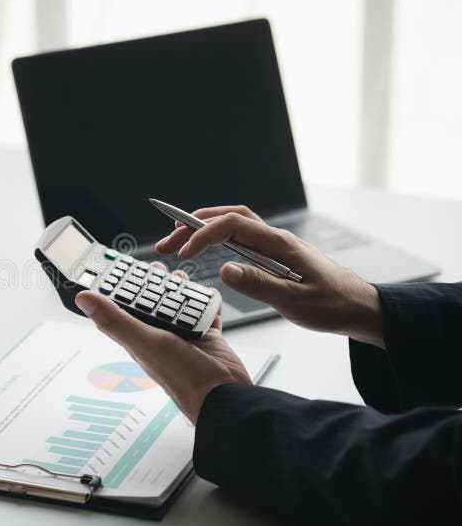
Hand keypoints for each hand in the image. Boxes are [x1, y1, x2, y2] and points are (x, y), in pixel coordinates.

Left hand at [75, 264, 250, 423]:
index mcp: (139, 336)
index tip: (120, 268)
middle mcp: (159, 335)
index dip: (120, 288)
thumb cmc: (182, 377)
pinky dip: (207, 301)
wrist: (223, 395)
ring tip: (182, 277)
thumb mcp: (144, 342)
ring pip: (180, 304)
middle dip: (155, 283)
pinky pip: (206, 312)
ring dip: (181, 289)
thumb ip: (115, 320)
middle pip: (153, 302)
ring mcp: (184, 335)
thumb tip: (83, 298)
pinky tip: (207, 294)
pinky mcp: (206, 336)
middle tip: (156, 268)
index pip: (122, 307)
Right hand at [155, 205, 384, 347]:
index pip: (233, 225)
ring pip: (234, 224)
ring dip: (204, 228)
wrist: (359, 307)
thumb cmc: (333, 305)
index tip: (184, 253)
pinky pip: (241, 238)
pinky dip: (218, 237)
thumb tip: (224, 270)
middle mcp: (275, 239)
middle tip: (167, 240)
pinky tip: (207, 248)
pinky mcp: (275, 256)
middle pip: (229, 217)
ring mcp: (275, 246)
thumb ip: (259, 285)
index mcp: (279, 244)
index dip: (203, 235)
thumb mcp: (295, 301)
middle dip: (194, 224)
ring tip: (178, 241)